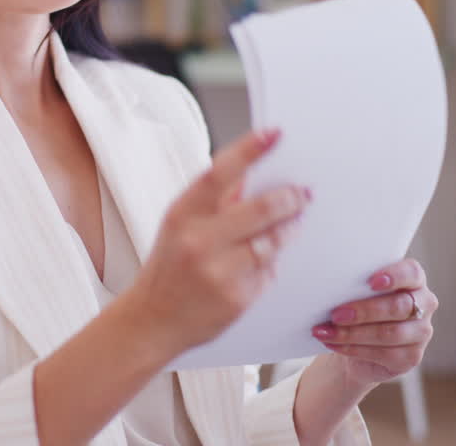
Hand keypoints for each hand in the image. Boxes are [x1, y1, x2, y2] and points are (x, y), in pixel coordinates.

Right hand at [125, 128, 310, 357]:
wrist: (152, 321)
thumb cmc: (168, 267)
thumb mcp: (180, 226)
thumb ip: (213, 200)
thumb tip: (250, 172)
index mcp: (182, 215)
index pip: (219, 174)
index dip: (249, 151)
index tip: (274, 134)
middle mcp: (198, 241)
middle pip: (260, 209)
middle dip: (289, 198)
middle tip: (303, 192)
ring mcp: (218, 272)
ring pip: (272, 241)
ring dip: (288, 228)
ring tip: (294, 221)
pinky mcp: (237, 299)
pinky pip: (269, 271)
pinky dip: (272, 262)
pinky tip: (267, 259)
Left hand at [311, 257, 437, 386]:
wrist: (356, 344)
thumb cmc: (358, 308)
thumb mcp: (357, 292)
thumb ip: (356, 285)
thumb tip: (332, 283)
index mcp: (413, 280)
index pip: (411, 273)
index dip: (394, 276)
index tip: (371, 282)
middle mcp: (424, 304)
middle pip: (398, 306)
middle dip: (364, 311)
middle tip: (336, 314)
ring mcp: (421, 332)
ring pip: (389, 333)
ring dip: (353, 333)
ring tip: (327, 332)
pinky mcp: (412, 357)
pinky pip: (384, 353)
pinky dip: (354, 348)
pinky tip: (335, 344)